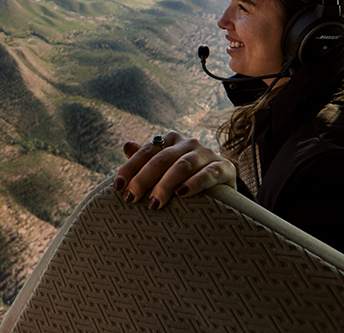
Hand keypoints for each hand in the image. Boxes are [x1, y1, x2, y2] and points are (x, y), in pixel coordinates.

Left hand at [115, 131, 235, 208]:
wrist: (223, 189)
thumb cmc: (185, 179)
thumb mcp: (165, 169)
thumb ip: (147, 158)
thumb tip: (126, 145)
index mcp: (171, 140)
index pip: (147, 151)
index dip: (130, 168)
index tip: (118, 187)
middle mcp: (188, 143)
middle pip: (162, 158)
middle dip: (144, 179)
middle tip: (132, 198)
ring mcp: (208, 154)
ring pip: (182, 165)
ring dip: (165, 184)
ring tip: (154, 203)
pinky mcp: (225, 167)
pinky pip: (209, 173)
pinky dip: (194, 183)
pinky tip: (182, 194)